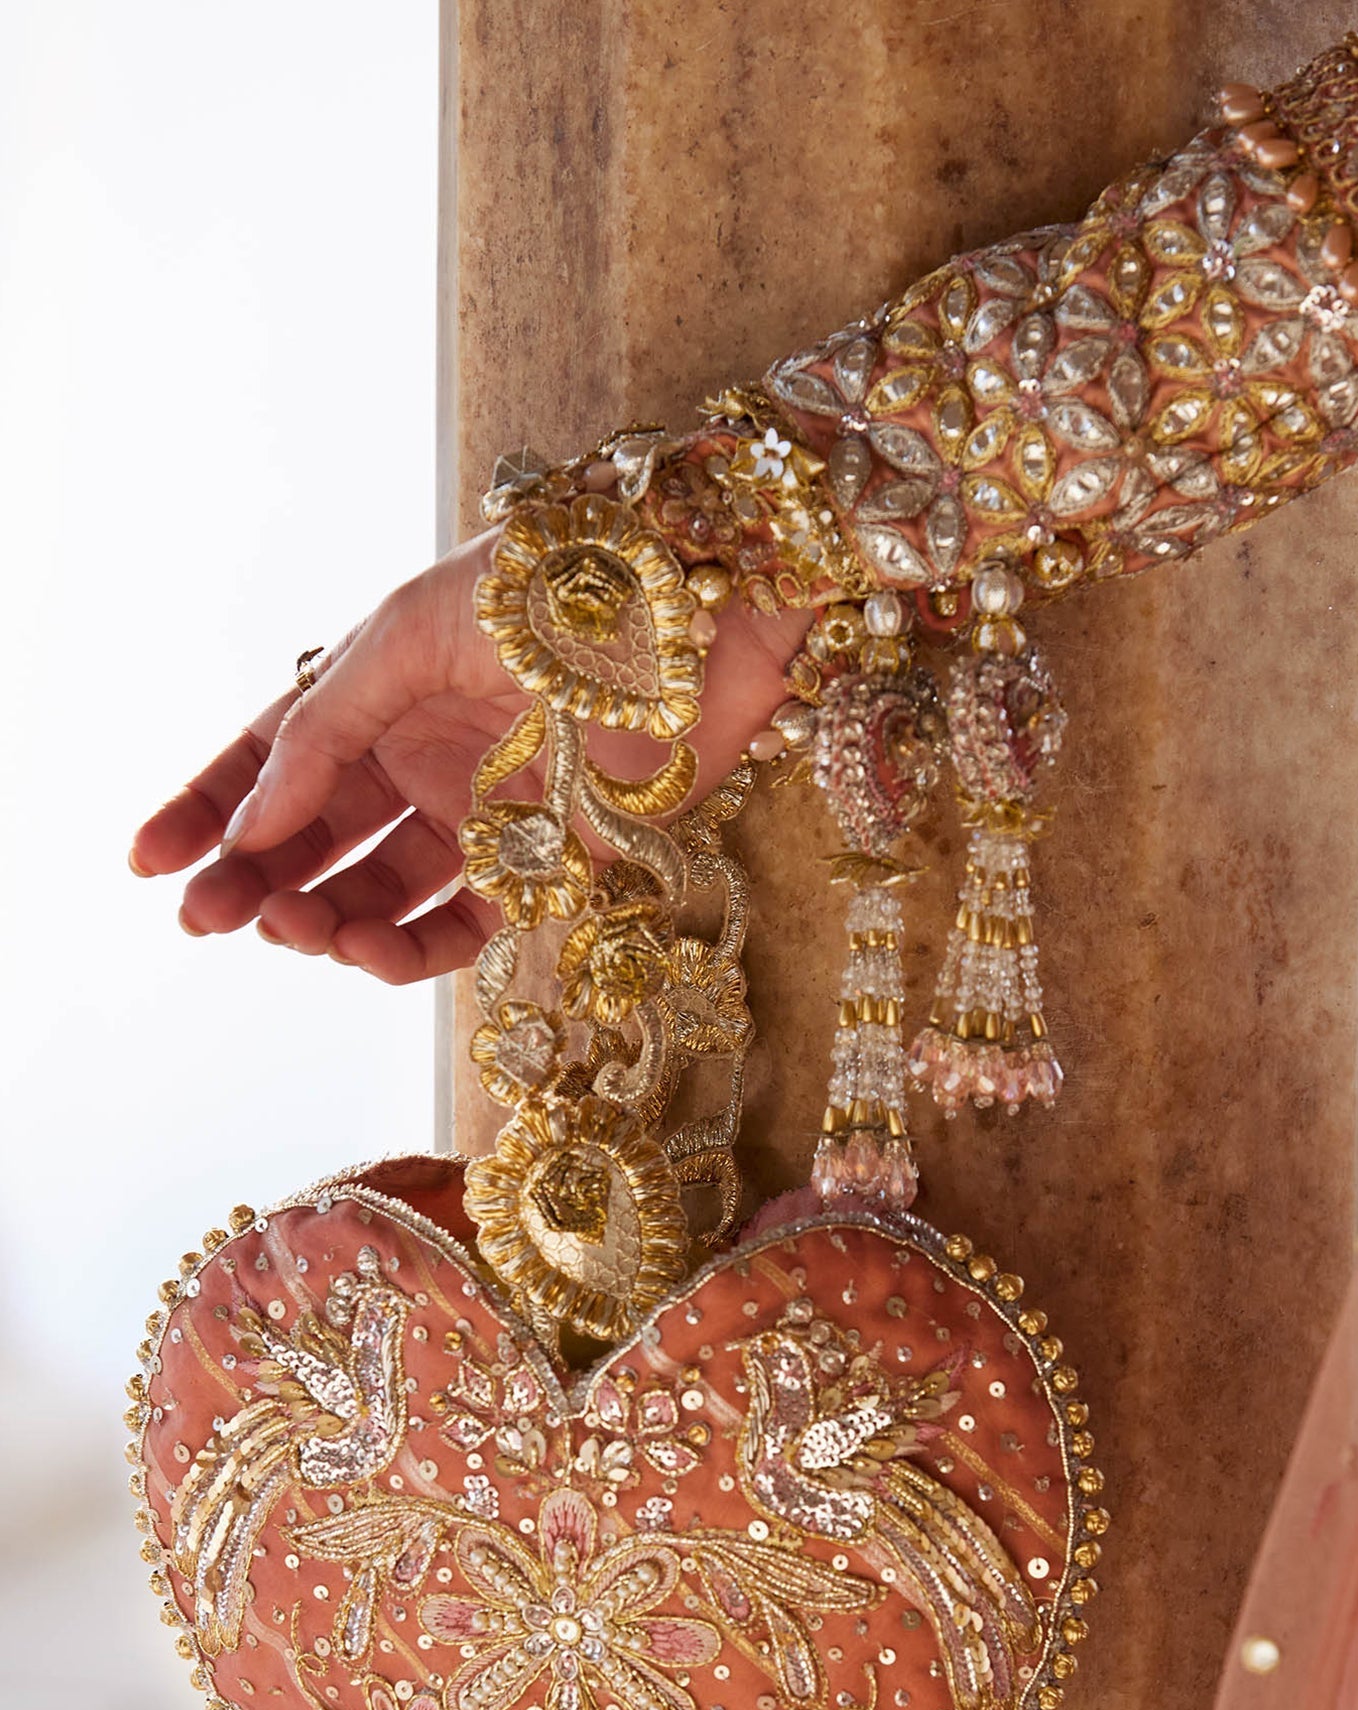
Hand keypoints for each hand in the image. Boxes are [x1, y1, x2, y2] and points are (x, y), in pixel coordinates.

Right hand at [129, 531, 810, 983]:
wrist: (688, 610)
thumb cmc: (548, 590)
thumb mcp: (404, 635)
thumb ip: (325, 730)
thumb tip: (251, 822)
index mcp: (376, 695)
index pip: (270, 763)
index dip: (206, 813)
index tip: (147, 864)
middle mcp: (421, 762)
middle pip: (315, 843)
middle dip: (253, 883)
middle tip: (205, 919)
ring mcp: (481, 820)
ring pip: (378, 896)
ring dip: (323, 919)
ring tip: (294, 927)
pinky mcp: (549, 870)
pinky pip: (460, 929)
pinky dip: (405, 949)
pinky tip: (363, 945)